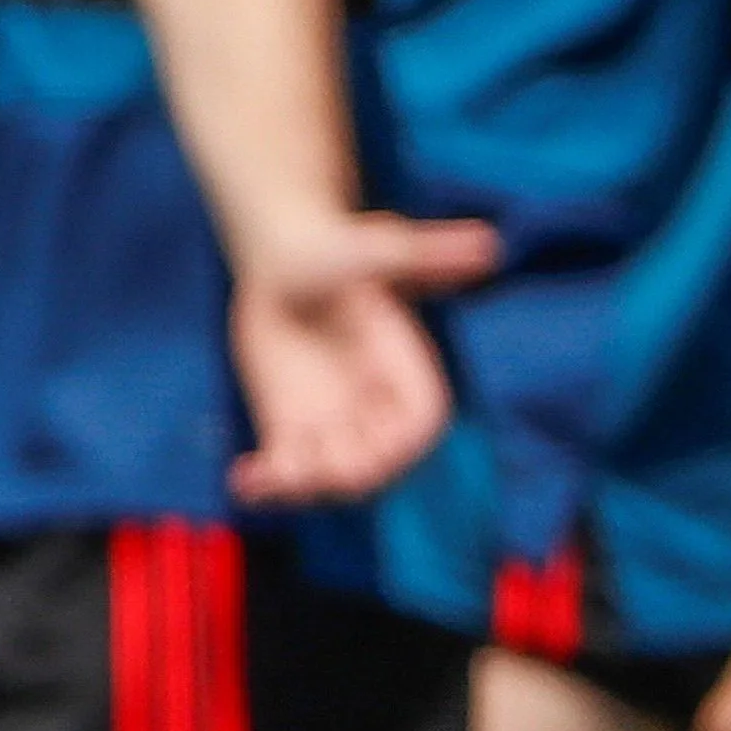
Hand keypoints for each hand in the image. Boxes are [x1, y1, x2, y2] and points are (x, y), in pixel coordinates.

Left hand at [220, 211, 502, 508]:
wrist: (284, 258)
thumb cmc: (340, 247)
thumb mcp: (379, 248)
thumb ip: (426, 253)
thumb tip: (487, 245)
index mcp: (409, 374)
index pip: (419, 425)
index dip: (399, 444)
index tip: (369, 442)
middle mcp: (376, 407)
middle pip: (376, 464)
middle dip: (348, 472)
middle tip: (307, 463)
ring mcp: (334, 422)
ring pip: (329, 476)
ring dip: (304, 485)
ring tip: (270, 472)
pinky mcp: (291, 427)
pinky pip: (286, 469)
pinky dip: (268, 484)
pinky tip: (243, 479)